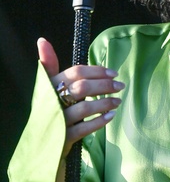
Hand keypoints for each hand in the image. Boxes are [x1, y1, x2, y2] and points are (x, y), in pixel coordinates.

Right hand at [37, 37, 123, 157]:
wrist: (37, 141)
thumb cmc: (47, 108)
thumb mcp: (46, 87)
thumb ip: (48, 64)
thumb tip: (42, 40)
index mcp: (48, 86)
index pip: (75, 72)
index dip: (96, 71)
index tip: (113, 73)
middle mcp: (51, 102)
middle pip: (82, 88)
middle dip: (104, 85)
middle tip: (120, 86)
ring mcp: (57, 121)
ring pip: (84, 108)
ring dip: (105, 103)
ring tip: (118, 101)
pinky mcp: (63, 138)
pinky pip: (84, 129)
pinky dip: (99, 122)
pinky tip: (110, 116)